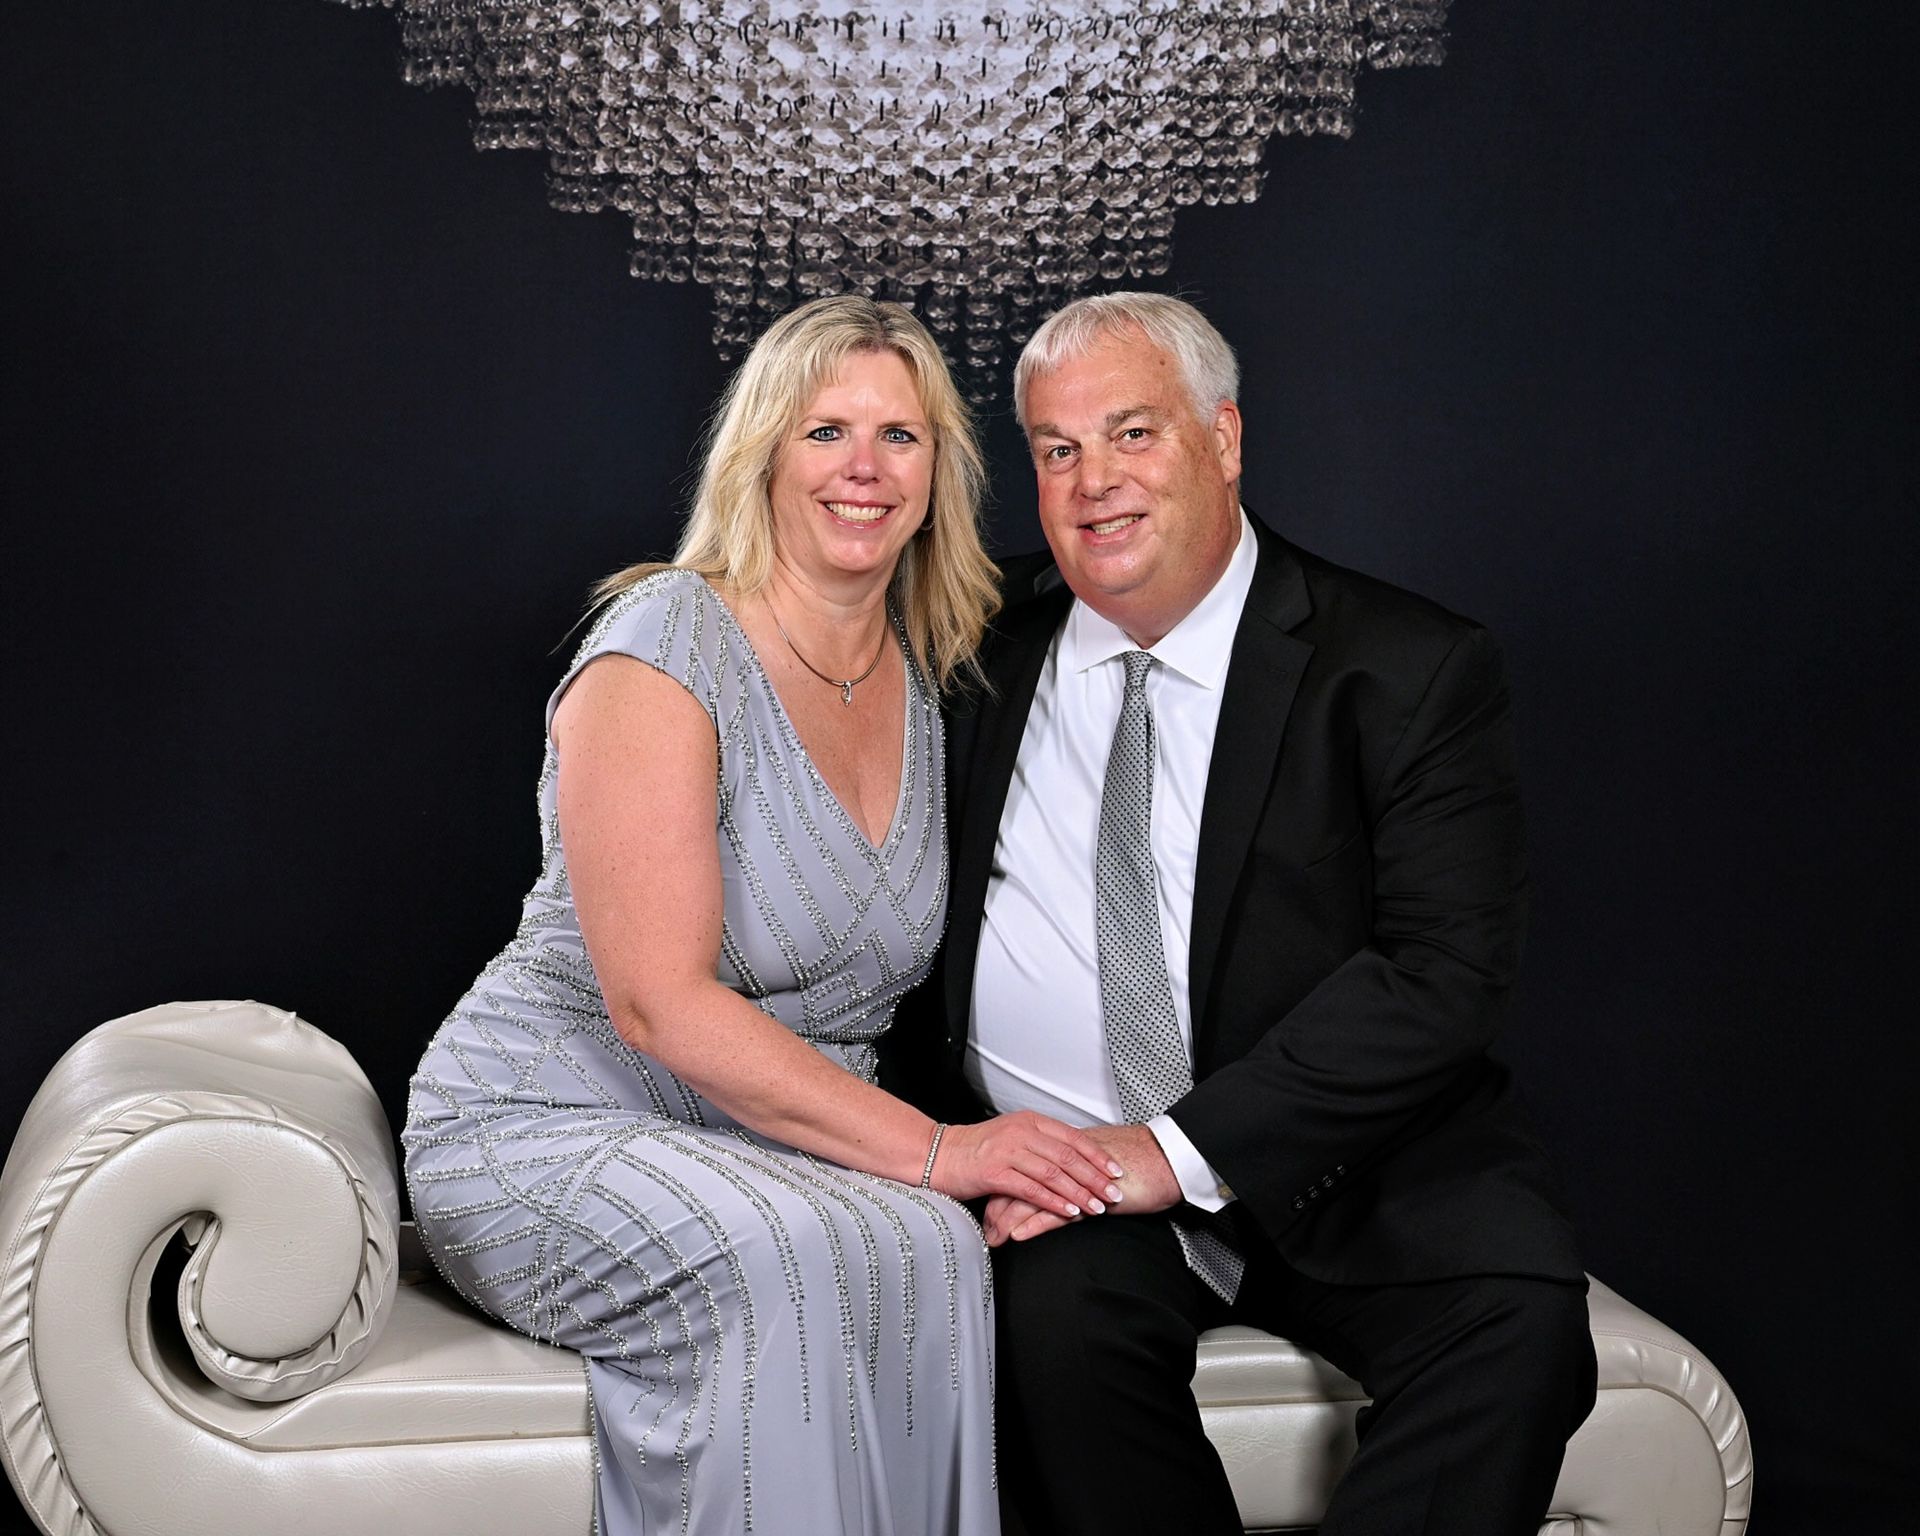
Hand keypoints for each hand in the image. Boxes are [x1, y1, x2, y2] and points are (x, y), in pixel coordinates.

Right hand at [933, 1112, 1126, 1219]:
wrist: (938, 1155)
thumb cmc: (977, 1150)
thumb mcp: (1014, 1137)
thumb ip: (1042, 1144)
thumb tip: (1076, 1159)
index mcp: (1030, 1121)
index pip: (1073, 1137)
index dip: (1098, 1155)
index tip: (1117, 1171)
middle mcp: (1021, 1132)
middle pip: (1068, 1156)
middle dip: (1096, 1177)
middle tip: (1115, 1193)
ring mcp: (1007, 1151)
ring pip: (1054, 1173)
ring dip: (1080, 1192)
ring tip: (1097, 1207)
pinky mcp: (994, 1173)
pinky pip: (1032, 1189)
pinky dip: (1054, 1202)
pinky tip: (1069, 1212)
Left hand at [981, 1124, 1182, 1244]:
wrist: (1168, 1160)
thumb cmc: (1140, 1163)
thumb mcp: (1100, 1167)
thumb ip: (1078, 1173)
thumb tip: (1063, 1183)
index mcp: (1065, 1152)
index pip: (1023, 1167)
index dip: (1004, 1187)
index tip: (989, 1206)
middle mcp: (1065, 1162)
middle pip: (1020, 1182)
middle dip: (998, 1208)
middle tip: (984, 1229)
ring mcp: (1076, 1180)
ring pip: (1032, 1198)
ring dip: (1009, 1220)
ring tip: (995, 1238)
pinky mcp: (1091, 1198)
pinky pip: (1056, 1212)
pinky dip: (1034, 1224)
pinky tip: (1020, 1235)